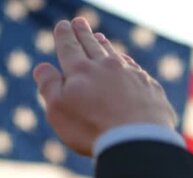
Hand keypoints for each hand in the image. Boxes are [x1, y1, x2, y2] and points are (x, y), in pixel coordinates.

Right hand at [33, 18, 176, 155]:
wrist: (138, 140)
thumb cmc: (92, 128)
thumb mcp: (59, 110)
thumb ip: (49, 86)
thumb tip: (42, 67)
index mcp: (81, 70)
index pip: (69, 47)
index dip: (65, 35)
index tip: (63, 25)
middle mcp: (106, 66)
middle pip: (92, 46)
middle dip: (83, 33)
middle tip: (79, 22)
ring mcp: (131, 75)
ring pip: (114, 54)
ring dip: (105, 45)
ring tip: (99, 37)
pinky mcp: (149, 87)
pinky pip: (135, 69)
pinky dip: (127, 62)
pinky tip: (126, 61)